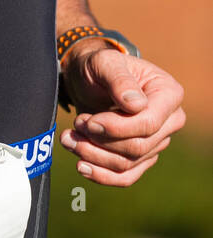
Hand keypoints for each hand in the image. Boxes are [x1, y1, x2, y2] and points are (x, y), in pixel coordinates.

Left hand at [59, 44, 185, 185]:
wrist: (89, 78)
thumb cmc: (100, 66)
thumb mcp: (104, 62)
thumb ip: (119, 79)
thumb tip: (137, 105)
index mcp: (169, 93)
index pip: (148, 123)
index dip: (117, 128)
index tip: (88, 121)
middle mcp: (170, 121)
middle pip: (138, 146)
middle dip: (100, 141)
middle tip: (75, 124)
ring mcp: (157, 141)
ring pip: (127, 163)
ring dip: (94, 156)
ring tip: (68, 139)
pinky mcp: (141, 157)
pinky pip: (126, 176)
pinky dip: (102, 175)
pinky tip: (81, 166)